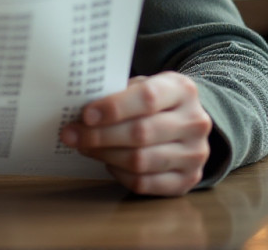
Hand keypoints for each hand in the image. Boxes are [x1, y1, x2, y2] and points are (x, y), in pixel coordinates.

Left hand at [60, 72, 211, 195]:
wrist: (188, 120)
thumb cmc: (155, 99)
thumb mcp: (143, 84)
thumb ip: (119, 93)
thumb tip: (80, 110)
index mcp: (182, 90)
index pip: (147, 98)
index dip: (114, 108)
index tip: (86, 115)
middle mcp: (195, 122)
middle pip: (141, 133)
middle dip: (100, 135)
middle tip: (72, 134)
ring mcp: (195, 155)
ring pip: (141, 161)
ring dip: (105, 155)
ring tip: (84, 147)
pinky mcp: (188, 180)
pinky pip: (145, 183)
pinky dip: (120, 174)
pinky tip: (107, 162)